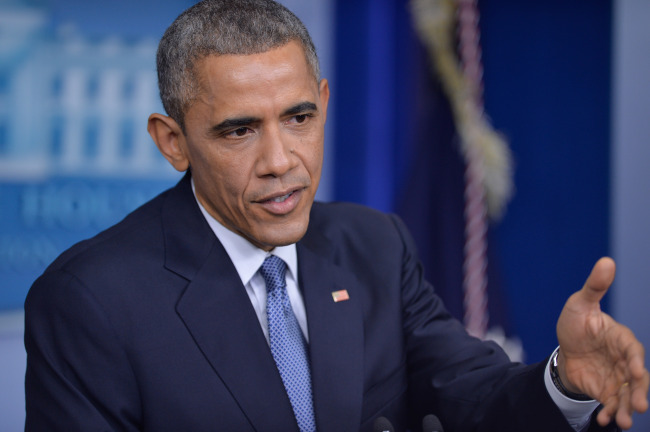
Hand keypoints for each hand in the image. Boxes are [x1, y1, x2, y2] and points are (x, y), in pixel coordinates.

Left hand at [556, 257, 648, 428]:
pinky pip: (612, 403)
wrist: (565, 347)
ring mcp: (616, 376)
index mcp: (621, 338)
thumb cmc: (577, 322)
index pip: (632, 350)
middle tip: (638, 406)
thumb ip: (595, 287)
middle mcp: (623, 360)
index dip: (635, 361)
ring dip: (626, 408)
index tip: (635, 371)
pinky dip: (611, 412)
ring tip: (624, 422)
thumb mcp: (580, 303)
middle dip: (637, 391)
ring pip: (626, 394)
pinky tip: (605, 421)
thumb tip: (607, 261)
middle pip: (635, 377)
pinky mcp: (607, 390)